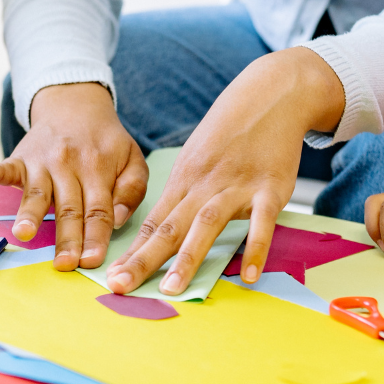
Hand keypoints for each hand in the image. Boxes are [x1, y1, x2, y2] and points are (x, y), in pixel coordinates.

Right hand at [0, 83, 148, 270]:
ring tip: (23, 233)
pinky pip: (8, 166)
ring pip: (37, 194)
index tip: (92, 261)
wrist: (76, 104)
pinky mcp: (22, 157)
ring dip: (30, 214)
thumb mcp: (132, 159)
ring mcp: (44, 162)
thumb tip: (118, 219)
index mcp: (99, 170)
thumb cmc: (105, 141)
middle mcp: (70, 167)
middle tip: (64, 263)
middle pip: (69, 209)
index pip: (98, 211)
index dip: (95, 237)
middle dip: (67, 238)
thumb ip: (132, 189)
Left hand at [105, 48, 343, 294]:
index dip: (131, 251)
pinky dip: (256, 248)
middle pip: (168, 227)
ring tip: (173, 289)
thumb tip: (160, 229)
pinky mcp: (270, 188)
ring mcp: (237, 186)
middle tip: (120, 286)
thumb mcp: (197, 157)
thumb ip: (183, 194)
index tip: (111, 277)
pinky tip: (251, 275)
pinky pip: (262, 223)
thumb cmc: (232, 131)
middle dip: (143, 259)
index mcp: (184, 180)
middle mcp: (204, 185)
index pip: (152, 222)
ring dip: (187, 258)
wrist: (272, 94)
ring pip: (206, 225)